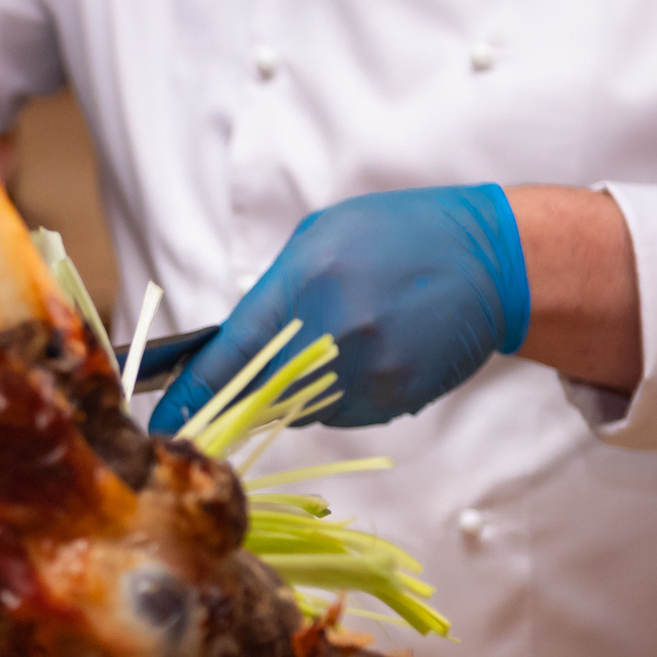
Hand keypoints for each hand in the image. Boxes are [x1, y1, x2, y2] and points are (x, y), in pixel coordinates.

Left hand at [148, 185, 529, 434]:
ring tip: (342, 335)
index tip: (165, 422)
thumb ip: (275, 294)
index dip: (191, 396)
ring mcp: (366, 377)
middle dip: (250, 385)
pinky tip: (369, 351)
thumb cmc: (399, 234)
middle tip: (266, 362)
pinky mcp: (392, 402)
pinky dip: (339, 391)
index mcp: (306, 287)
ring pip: (301, 406)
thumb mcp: (323, 238)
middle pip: (261, 391)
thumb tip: (235, 348)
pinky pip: (341, 411)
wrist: (491, 261)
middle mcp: (333, 339)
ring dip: (300, 384)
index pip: (230, 358)